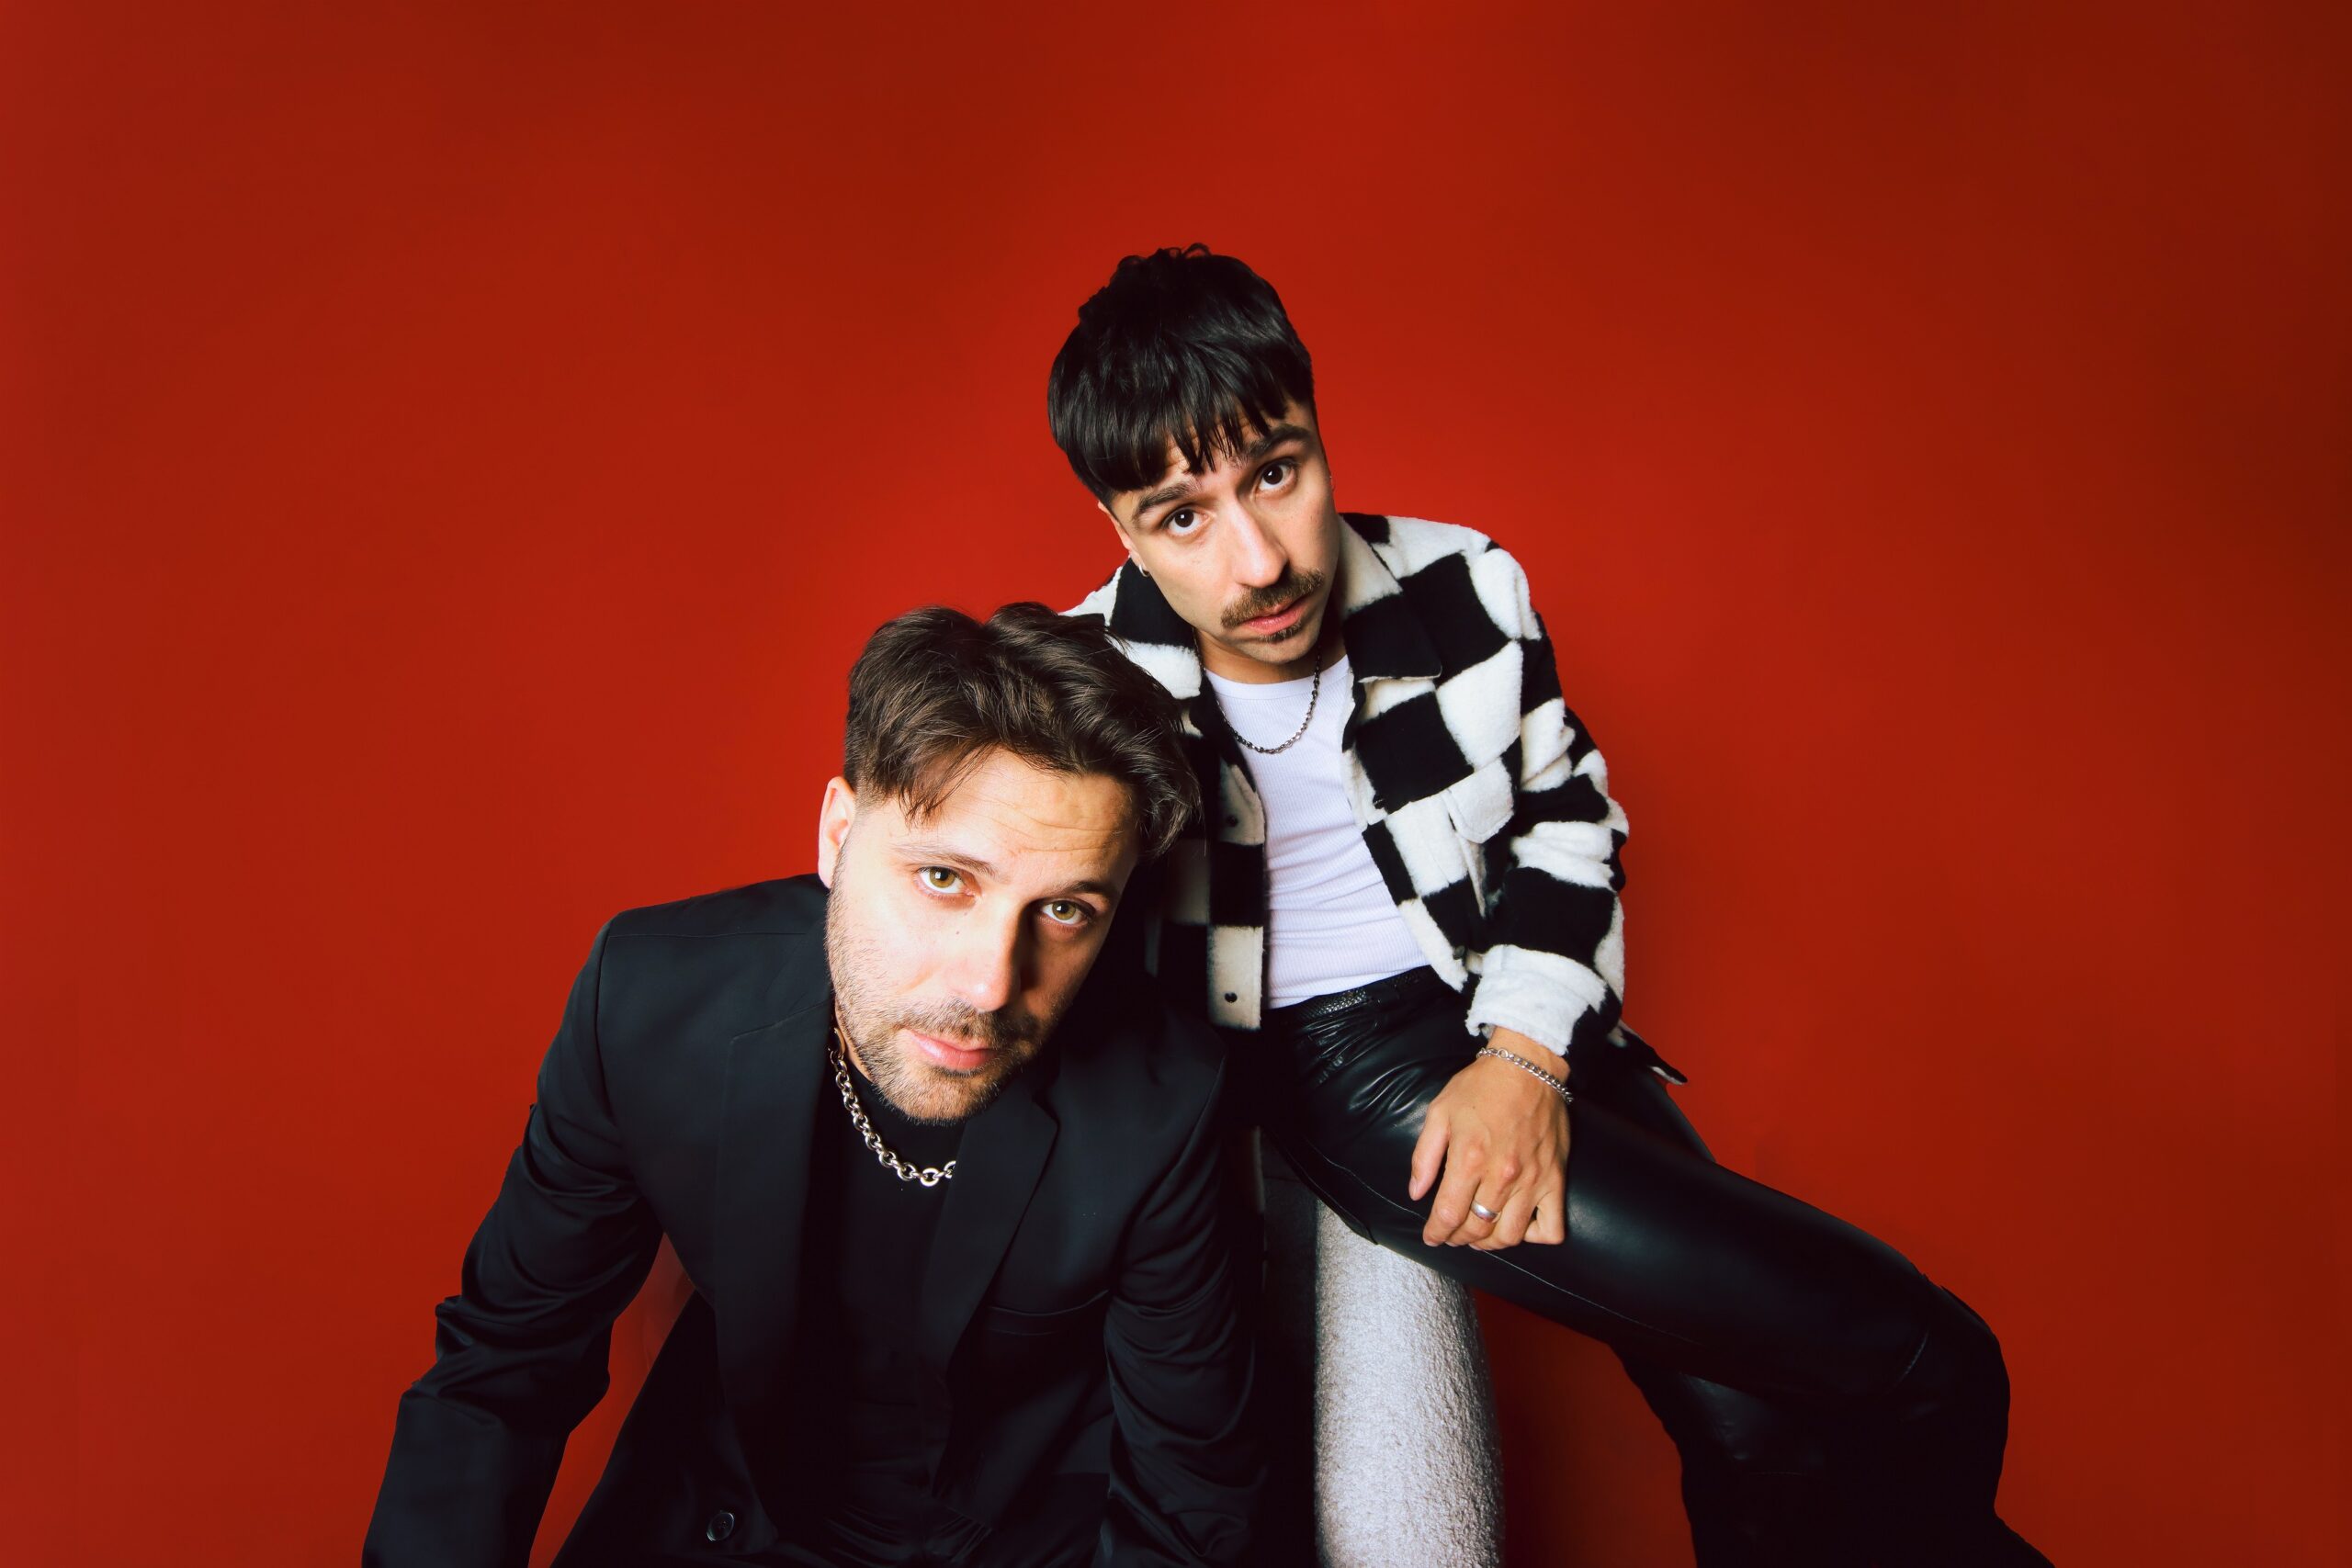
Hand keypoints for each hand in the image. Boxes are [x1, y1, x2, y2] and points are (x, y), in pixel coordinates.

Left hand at [1407, 1030, 1570, 1249]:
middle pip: (1476, 1229)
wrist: (1528, 1066)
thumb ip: (1424, 1156)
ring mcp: (1533, 1180)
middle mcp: (1502, 1175)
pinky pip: (1551, 1227)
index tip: (1431, 1236)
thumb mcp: (1440, 1112)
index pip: (1448, 1214)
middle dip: (1457, 1239)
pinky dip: (1534, 1236)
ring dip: (1489, 1243)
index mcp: (1470, 1158)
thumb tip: (1416, 1192)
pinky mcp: (1555, 1179)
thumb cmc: (1481, 1087)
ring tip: (1479, 1235)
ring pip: (1510, 1236)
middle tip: (1451, 1235)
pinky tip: (1519, 1225)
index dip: (1436, 1232)